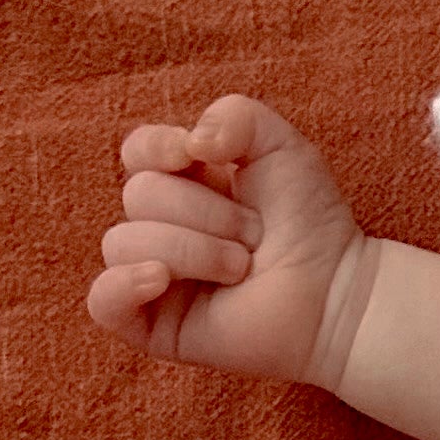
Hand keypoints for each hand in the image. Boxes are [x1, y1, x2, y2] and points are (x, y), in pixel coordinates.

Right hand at [88, 96, 366, 388]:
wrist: (337, 290)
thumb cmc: (309, 221)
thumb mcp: (280, 146)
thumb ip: (234, 115)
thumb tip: (189, 143)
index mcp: (180, 183)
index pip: (136, 151)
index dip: (159, 147)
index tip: (199, 155)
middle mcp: (160, 227)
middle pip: (138, 195)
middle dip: (205, 212)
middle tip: (254, 235)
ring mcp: (152, 277)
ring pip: (125, 243)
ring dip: (194, 250)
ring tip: (242, 267)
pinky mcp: (153, 324)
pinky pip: (102, 302)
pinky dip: (124, 285)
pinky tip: (162, 279)